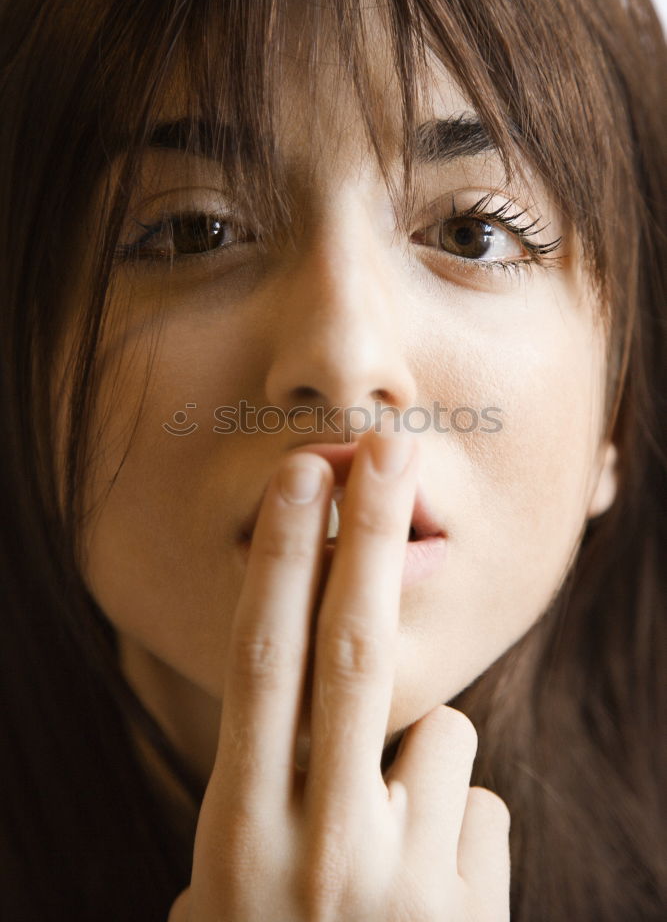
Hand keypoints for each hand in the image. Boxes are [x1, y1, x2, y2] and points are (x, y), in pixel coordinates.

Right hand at [168, 426, 509, 920]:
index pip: (259, 671)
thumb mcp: (228, 901)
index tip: (302, 478)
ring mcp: (404, 883)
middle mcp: (320, 851)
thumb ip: (258, 809)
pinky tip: (432, 895)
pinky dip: (457, 825)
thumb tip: (290, 728)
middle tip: (382, 447)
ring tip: (386, 847)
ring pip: (439, 734)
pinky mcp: (474, 908)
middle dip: (365, 537)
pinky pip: (479, 803)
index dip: (280, 566)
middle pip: (350, 657)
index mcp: (240, 841)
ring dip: (417, 763)